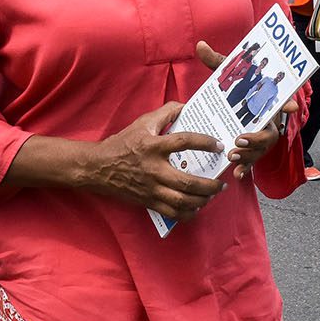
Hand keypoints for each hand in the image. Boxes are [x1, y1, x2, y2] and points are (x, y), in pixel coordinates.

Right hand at [80, 101, 226, 223]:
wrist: (98, 167)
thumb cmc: (122, 144)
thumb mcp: (142, 123)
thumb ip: (165, 113)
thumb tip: (185, 107)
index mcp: (153, 146)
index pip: (184, 142)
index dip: (204, 143)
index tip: (218, 146)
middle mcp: (154, 169)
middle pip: (187, 182)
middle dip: (209, 185)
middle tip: (221, 182)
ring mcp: (151, 188)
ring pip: (182, 201)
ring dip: (202, 200)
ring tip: (212, 195)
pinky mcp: (148, 201)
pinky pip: (172, 213)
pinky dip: (187, 213)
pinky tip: (196, 207)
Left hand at [196, 41, 290, 177]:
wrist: (232, 105)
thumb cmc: (234, 88)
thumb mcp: (228, 75)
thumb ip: (216, 62)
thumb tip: (200, 45)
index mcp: (265, 100)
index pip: (281, 101)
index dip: (288, 102)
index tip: (291, 105)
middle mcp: (267, 121)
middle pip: (270, 133)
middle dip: (257, 138)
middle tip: (239, 139)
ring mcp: (259, 137)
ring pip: (261, 150)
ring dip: (249, 154)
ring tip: (232, 155)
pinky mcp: (250, 150)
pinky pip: (252, 162)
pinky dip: (245, 168)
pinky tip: (235, 173)